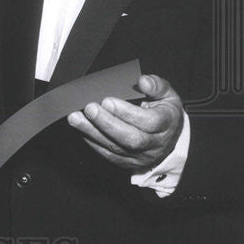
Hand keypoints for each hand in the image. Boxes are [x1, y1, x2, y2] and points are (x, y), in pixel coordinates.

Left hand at [67, 74, 183, 170]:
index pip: (149, 122)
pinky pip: (107, 154)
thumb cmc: (164, 112)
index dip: (127, 113)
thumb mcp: (168, 95)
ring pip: (114, 147)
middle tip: (89, 108)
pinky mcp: (126, 162)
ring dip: (92, 132)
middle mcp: (154, 144)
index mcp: (166, 125)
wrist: (168, 139)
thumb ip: (157, 86)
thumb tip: (143, 81)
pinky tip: (80, 128)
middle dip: (106, 123)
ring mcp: (139, 157)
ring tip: (75, 118)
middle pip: (130, 138)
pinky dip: (91, 140)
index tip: (107, 101)